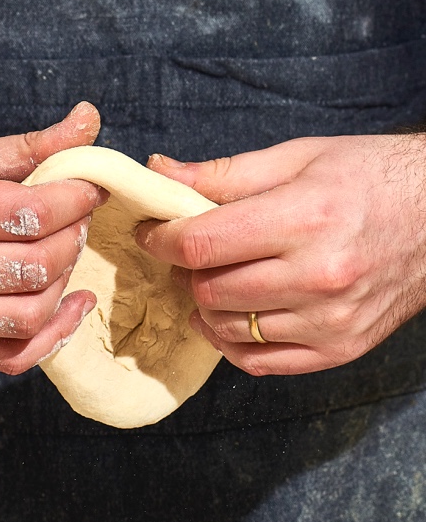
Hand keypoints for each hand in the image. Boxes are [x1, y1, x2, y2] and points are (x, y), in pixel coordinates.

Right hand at [0, 101, 105, 372]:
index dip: (77, 200)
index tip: (91, 190)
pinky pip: (8, 358)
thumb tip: (89, 120)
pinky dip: (50, 338)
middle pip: (34, 268)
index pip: (29, 214)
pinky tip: (69, 306)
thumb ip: (27, 146)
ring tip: (66, 254)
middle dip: (74, 239)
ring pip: (28, 317)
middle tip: (78, 219)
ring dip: (64, 284)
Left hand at [136, 135, 425, 375]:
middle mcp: (319, 277)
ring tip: (216, 279)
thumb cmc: (368, 179)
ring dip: (205, 305)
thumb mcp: (298, 158)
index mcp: (305, 218)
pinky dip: (231, 342)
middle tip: (193, 251)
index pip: (202, 243)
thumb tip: (159, 171)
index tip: (153, 232)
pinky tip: (231, 316)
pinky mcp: (338, 349)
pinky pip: (259, 363)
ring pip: (227, 328)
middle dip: (185, 270)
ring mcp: (329, 322)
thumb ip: (223, 173)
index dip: (162, 238)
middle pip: (208, 289)